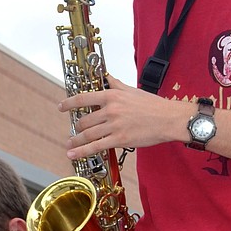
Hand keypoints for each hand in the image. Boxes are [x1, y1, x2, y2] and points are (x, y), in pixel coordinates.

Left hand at [62, 75, 177, 158]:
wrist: (168, 119)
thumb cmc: (153, 105)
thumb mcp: (132, 90)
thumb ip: (116, 84)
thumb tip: (107, 76)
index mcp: (112, 96)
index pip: (83, 98)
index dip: (69, 103)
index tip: (61, 107)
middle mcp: (110, 110)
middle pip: (84, 120)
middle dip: (77, 127)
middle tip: (74, 131)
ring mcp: (114, 125)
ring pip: (88, 134)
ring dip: (76, 141)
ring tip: (70, 144)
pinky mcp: (120, 139)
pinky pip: (96, 146)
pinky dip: (82, 151)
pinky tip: (73, 154)